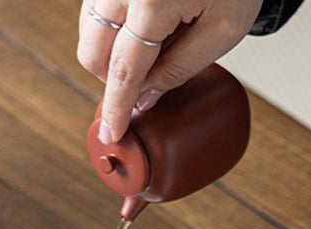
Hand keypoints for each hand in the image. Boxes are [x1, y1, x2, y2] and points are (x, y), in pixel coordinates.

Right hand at [77, 0, 262, 142]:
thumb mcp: (222, 31)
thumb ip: (180, 68)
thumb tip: (145, 98)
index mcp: (152, 1)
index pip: (123, 71)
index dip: (116, 107)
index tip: (112, 133)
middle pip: (92, 51)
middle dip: (113, 79)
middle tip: (146, 84)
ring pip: (89, 28)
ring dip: (113, 51)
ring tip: (157, 45)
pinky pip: (96, 6)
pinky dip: (113, 26)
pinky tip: (146, 26)